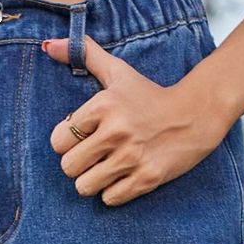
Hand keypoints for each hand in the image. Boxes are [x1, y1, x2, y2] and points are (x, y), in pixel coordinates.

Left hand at [44, 36, 229, 206]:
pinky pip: (110, 199)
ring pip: (85, 187)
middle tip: (95, 156)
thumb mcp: (119, 72)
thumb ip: (85, 55)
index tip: (85, 137)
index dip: (68, 141)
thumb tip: (49, 45)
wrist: (194, 115)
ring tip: (107, 168)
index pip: (59, 140)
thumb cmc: (149, 96)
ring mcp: (131, 157)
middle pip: (68, 167)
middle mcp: (116, 131)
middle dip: (79, 164)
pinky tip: (125, 176)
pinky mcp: (146, 178)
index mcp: (103, 106)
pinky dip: (114, 192)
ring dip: (93, 181)